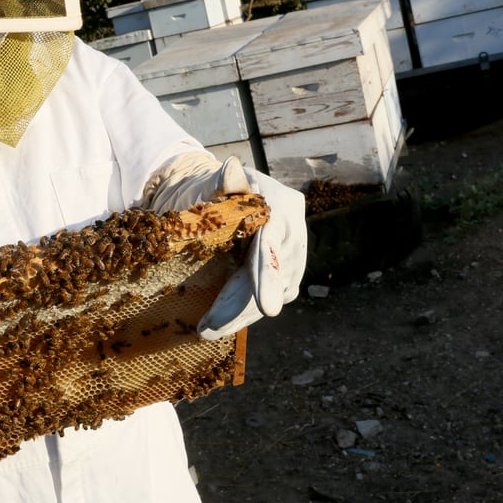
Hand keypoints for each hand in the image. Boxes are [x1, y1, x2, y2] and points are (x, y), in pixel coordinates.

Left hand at [143, 151, 307, 339]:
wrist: (228, 197)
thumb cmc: (216, 188)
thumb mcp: (215, 180)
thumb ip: (222, 179)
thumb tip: (231, 170)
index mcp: (281, 205)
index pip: (273, 243)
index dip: (269, 275)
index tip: (268, 308)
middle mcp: (295, 231)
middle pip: (273, 275)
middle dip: (243, 306)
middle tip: (208, 330)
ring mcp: (295, 253)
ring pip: (276, 291)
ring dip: (244, 315)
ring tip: (208, 332)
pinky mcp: (289, 270)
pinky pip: (275, 295)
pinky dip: (249, 311)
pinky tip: (224, 324)